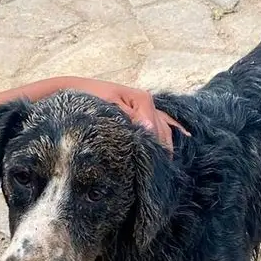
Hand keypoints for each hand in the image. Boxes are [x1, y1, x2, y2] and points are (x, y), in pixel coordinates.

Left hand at [60, 77, 189, 154]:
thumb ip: (128, 118)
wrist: (74, 89)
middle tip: (161, 171)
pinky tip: (186, 135)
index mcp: (142, 99)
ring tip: (168, 163)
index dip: (154, 147)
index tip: (153, 165)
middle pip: (163, 129)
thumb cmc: (89, 98)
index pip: (154, 128)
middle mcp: (147, 102)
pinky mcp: (141, 109)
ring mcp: (146, 105)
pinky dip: (173, 127)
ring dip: (168, 143)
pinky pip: (163, 119)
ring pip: (165, 126)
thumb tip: (148, 128)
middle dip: (163, 149)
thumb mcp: (107, 107)